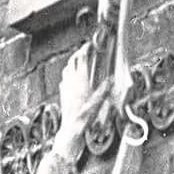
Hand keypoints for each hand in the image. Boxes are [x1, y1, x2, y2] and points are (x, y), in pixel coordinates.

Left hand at [53, 45, 111, 163]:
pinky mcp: (62, 93)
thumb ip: (105, 89)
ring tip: (78, 61)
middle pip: (72, 60)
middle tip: (84, 50)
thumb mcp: (99, 101)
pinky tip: (72, 77)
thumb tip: (111, 80)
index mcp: (80, 79)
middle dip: (78, 53)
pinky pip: (64, 78)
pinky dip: (69, 73)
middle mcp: (71, 81)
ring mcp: (65, 86)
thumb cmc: (84, 116)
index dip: (85, 49)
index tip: (89, 45)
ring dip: (72, 62)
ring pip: (66, 68)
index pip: (81, 58)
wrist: (71, 128)